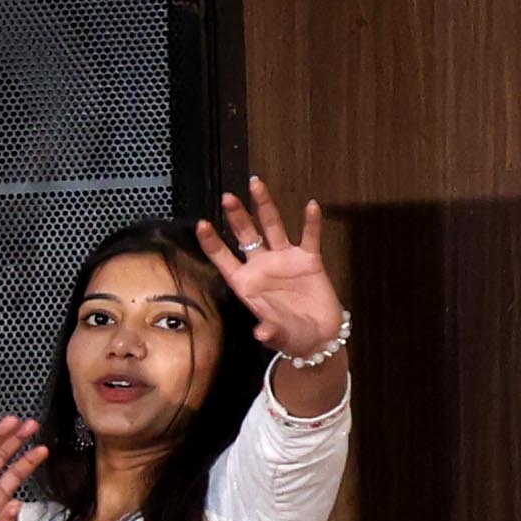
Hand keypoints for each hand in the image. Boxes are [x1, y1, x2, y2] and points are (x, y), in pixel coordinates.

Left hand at [196, 177, 341, 363]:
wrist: (318, 337)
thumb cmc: (289, 336)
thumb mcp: (277, 335)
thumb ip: (269, 331)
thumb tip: (261, 332)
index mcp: (244, 283)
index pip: (223, 258)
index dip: (212, 242)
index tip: (201, 224)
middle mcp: (261, 267)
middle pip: (245, 235)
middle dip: (236, 216)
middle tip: (227, 196)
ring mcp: (284, 261)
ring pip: (273, 227)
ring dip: (265, 206)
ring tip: (256, 184)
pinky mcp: (309, 260)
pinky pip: (310, 237)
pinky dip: (311, 222)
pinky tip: (311, 206)